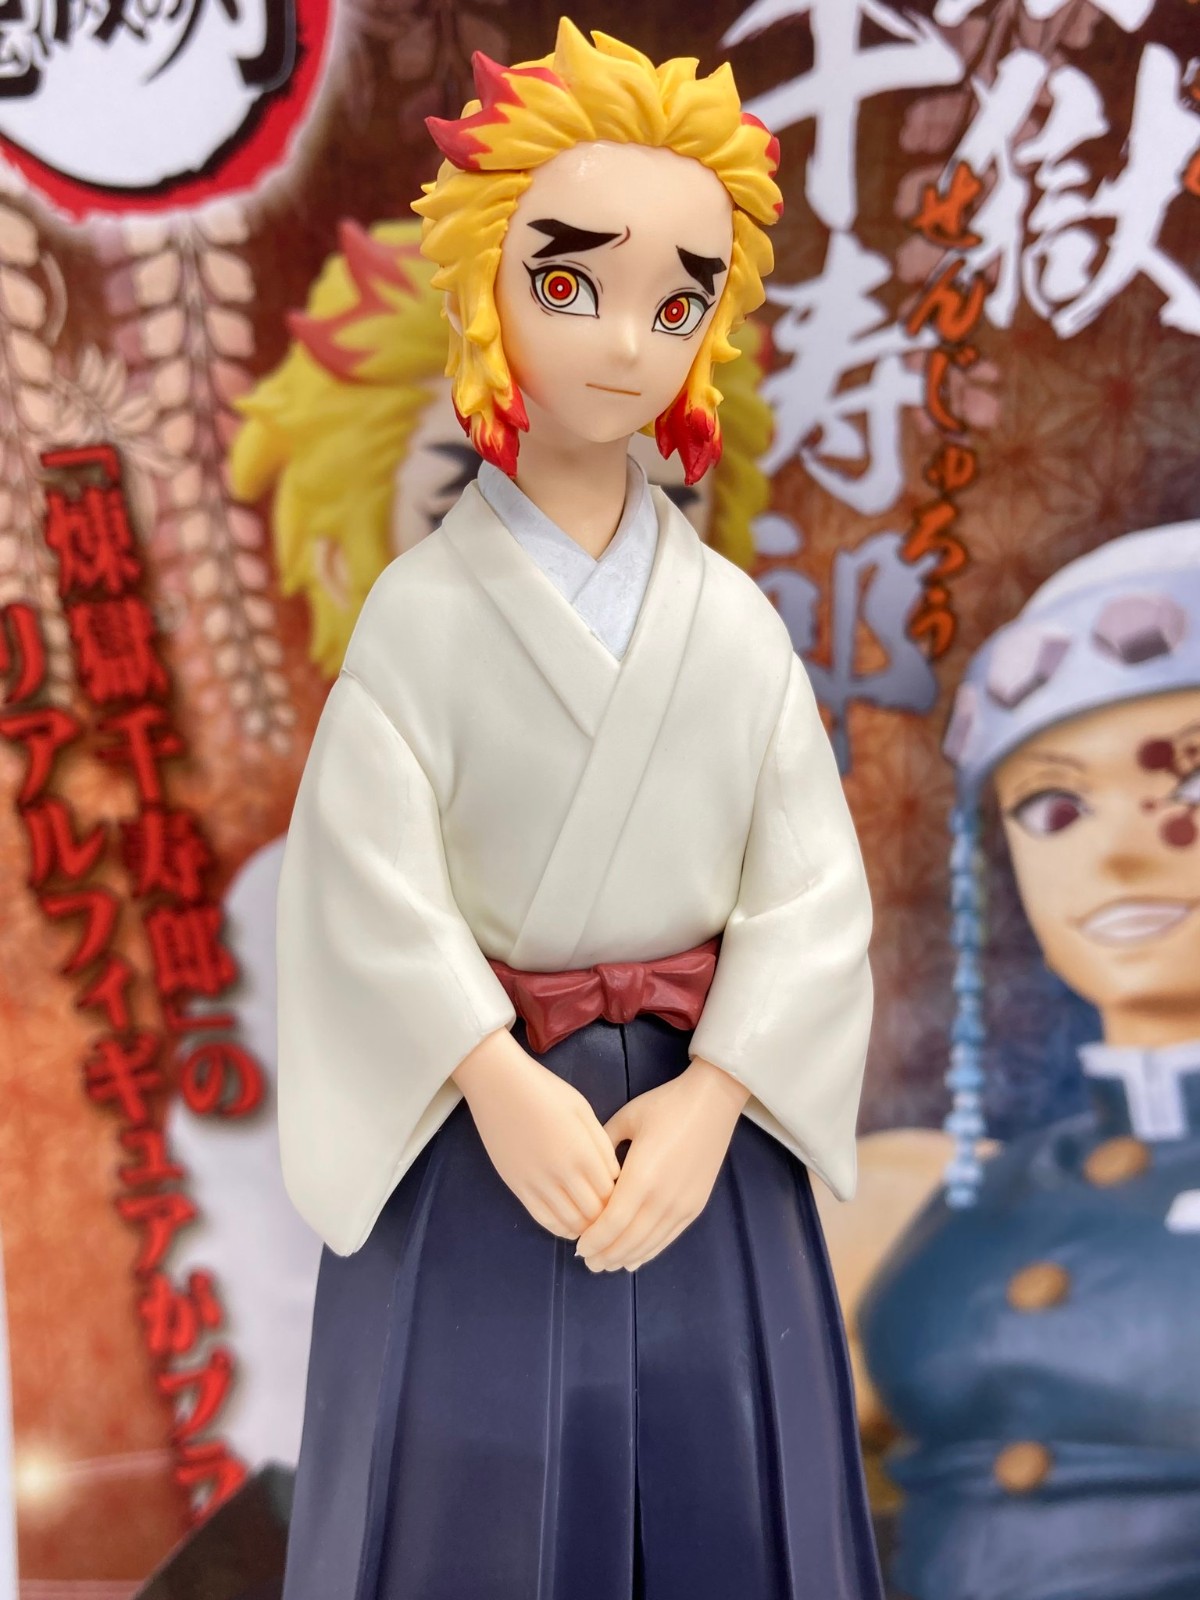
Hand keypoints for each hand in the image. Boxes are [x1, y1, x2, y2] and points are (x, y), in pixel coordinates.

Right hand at [453, 1028, 620, 1238]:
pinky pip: (544, 1220)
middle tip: (612, 1210)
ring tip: (593, 1219)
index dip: (622, 1196)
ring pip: (571, 1222)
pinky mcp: (518, 1188)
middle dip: (607, 1214)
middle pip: (594, 1212)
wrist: (499, 1085)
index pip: (612, 1192)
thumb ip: (601, 1144)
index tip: (625, 1192)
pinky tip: (571, 1224)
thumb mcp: (583, 1110)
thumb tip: (614, 1175)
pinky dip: (562, 1228)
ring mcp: (537, 1183)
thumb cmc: (546, 1091)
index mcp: (583, 1152)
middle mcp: (562, 1173)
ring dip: (586, 1225)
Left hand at [576, 1057, 749, 1272]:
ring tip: (607, 1264)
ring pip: (649, 1244)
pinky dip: (649, 1252)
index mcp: (642, 1177)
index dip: (594, 1240)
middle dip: (606, 1255)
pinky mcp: (695, 1207)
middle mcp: (663, 1198)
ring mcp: (682, 1206)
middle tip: (588, 1262)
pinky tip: (634, 1259)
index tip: (578, 1246)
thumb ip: (603, 1146)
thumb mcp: (627, 1119)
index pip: (612, 1223)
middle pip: (629, 1240)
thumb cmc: (666, 1106)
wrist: (713, 1102)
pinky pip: (668, 1239)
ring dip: (625, 1257)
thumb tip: (587, 1168)